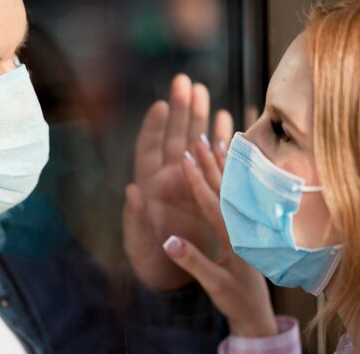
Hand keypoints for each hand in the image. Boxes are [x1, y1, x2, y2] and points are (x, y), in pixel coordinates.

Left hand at [123, 74, 232, 289]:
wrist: (173, 276)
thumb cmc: (149, 261)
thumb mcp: (138, 244)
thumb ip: (134, 218)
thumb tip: (132, 190)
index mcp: (150, 186)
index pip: (149, 149)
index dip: (154, 127)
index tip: (161, 104)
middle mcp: (168, 178)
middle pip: (174, 137)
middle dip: (180, 111)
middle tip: (186, 83)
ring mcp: (188, 182)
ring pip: (194, 144)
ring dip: (200, 119)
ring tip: (206, 92)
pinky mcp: (206, 190)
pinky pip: (214, 160)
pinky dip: (220, 142)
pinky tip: (227, 121)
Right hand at [163, 140, 277, 336]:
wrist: (257, 312)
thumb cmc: (234, 299)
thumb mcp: (212, 283)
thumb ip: (191, 261)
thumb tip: (167, 241)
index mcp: (234, 237)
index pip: (212, 202)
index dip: (197, 180)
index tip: (185, 158)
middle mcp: (243, 226)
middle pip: (226, 188)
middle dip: (212, 162)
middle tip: (200, 138)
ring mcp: (248, 226)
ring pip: (236, 189)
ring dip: (225, 165)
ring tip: (217, 141)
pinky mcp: (249, 228)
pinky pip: (242, 196)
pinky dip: (236, 177)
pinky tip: (232, 165)